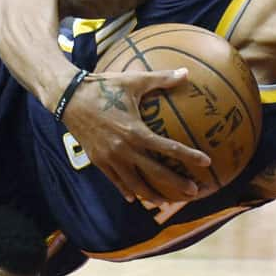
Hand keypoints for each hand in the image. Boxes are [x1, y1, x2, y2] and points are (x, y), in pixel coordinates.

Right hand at [61, 69, 210, 205]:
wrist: (68, 98)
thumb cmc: (103, 86)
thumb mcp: (133, 80)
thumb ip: (161, 78)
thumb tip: (186, 72)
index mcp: (135, 131)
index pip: (168, 148)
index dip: (188, 156)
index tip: (206, 161)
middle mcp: (124, 150)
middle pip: (155, 173)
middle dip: (176, 184)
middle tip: (194, 191)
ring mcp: (110, 158)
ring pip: (135, 184)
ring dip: (152, 195)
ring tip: (167, 203)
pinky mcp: (98, 161)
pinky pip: (115, 181)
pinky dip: (127, 190)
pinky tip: (135, 198)